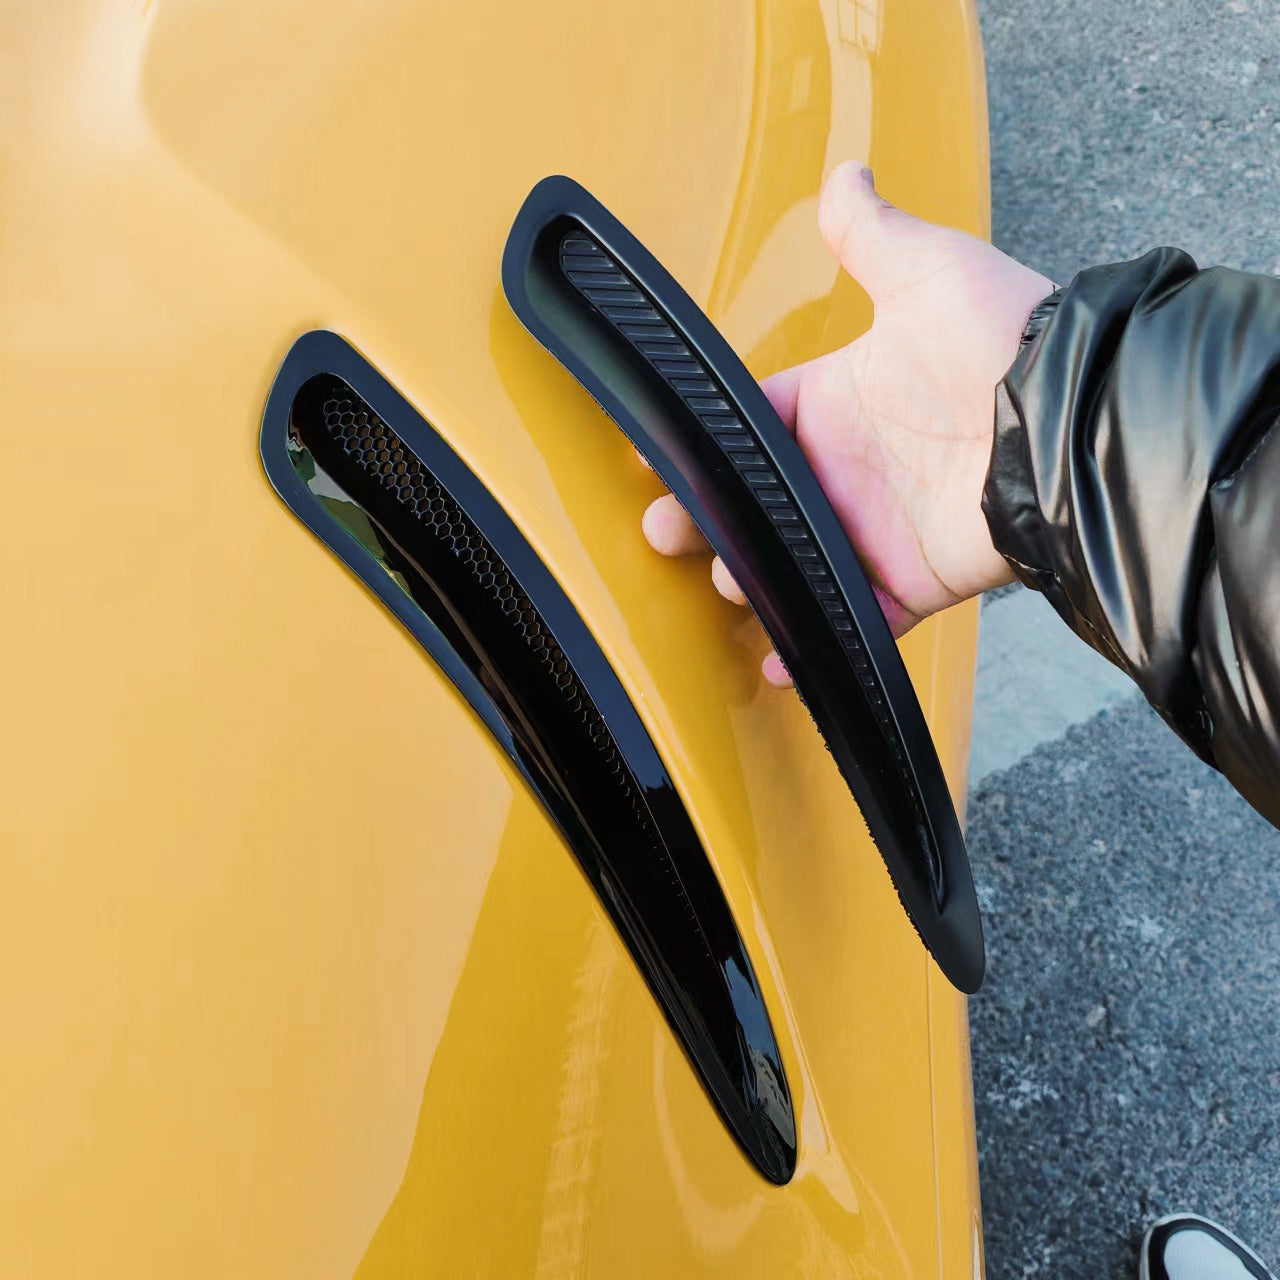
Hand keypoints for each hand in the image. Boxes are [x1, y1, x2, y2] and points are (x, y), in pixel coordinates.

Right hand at [642, 162, 1054, 684]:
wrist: (1073, 416)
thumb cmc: (1001, 335)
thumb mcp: (926, 270)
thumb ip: (870, 234)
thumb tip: (844, 170)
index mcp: (836, 400)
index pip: (754, 423)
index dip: (707, 443)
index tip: (660, 461)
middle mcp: (849, 468)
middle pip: (759, 503)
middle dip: (709, 521)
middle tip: (666, 534)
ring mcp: (876, 528)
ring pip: (794, 563)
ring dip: (755, 579)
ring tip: (727, 583)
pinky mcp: (911, 580)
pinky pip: (856, 617)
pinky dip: (816, 640)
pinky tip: (776, 659)